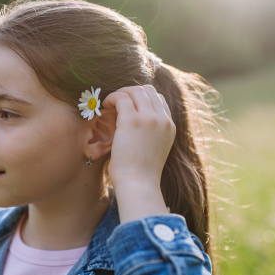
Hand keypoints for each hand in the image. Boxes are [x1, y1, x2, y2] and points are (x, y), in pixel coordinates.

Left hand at [101, 85, 175, 222]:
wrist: (138, 184)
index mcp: (170, 126)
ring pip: (135, 91)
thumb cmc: (141, 173)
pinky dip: (112, 98)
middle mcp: (162, 119)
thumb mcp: (153, 149)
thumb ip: (150, 134)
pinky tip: (105, 105)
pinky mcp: (132, 120)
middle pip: (148, 91)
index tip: (127, 105)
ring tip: (109, 103)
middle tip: (116, 102)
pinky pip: (121, 97)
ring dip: (120, 93)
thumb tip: (136, 126)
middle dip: (130, 92)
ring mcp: (149, 118)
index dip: (141, 98)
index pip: (158, 99)